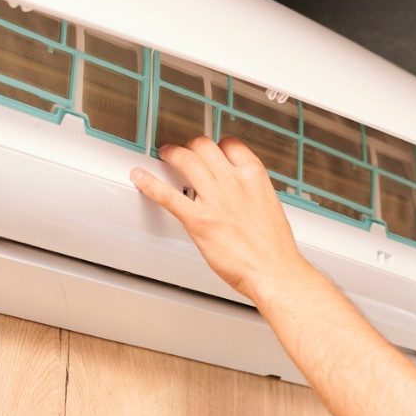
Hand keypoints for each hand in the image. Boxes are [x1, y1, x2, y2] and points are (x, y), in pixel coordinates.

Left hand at [129, 136, 308, 301]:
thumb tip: (241, 193)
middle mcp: (234, 183)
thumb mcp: (270, 207)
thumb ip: (252, 194)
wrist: (274, 271)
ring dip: (172, 153)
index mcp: (254, 178)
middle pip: (205, 147)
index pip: (231, 145)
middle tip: (185, 151)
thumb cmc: (275, 249)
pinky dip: (149, 183)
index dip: (218, 144)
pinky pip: (167, 195)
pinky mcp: (198, 220)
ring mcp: (215, 200)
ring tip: (166, 155)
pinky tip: (140, 178)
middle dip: (191, 146)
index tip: (212, 149)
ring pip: (186, 160)